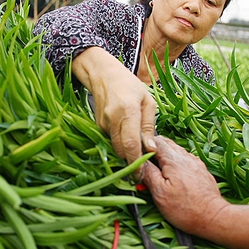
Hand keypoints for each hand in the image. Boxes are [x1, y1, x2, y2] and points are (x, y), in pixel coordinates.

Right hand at [72, 47, 155, 173]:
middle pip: (121, 150)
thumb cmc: (129, 85)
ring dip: (126, 152)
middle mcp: (112, 119)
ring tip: (138, 148)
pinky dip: (120, 142)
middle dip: (132, 160)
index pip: (131, 144)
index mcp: (128, 111)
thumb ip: (149, 126)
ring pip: (115, 147)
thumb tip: (151, 148)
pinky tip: (127, 135)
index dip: (136, 161)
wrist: (103, 74)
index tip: (142, 173)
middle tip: (144, 164)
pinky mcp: (98, 125)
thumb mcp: (147, 101)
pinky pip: (110, 140)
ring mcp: (102, 123)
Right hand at [142, 136, 228, 233]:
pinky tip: (173, 175)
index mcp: (173, 159)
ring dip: (165, 156)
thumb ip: (148, 173)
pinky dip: (176, 163)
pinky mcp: (201, 171)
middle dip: (154, 149)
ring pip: (176, 151)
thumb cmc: (185, 208)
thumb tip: (140, 162)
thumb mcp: (159, 193)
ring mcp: (195, 163)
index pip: (155, 141)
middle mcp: (186, 157)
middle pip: (167, 143)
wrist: (213, 218)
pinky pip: (185, 160)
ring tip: (158, 169)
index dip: (144, 144)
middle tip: (145, 161)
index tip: (138, 154)